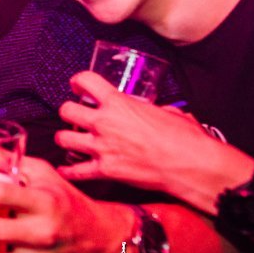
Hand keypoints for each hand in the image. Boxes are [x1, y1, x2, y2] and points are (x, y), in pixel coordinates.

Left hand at [56, 72, 253, 211]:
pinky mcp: (105, 170)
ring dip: (66, 139)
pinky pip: (76, 172)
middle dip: (68, 112)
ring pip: (63, 138)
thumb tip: (153, 112)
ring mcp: (102, 147)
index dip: (78, 81)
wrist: (189, 164)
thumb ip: (149, 109)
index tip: (78, 86)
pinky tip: (67, 170)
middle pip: (66, 110)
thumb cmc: (183, 137)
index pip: (86, 81)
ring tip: (71, 140)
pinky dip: (69, 171)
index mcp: (119, 103)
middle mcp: (104, 123)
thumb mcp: (166, 111)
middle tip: (75, 116)